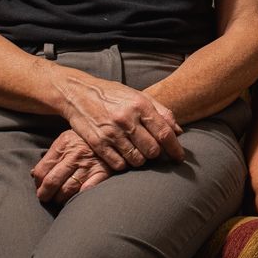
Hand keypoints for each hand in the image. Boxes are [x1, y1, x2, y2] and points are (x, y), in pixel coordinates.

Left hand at [32, 130, 110, 202]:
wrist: (112, 134)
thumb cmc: (84, 140)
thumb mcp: (66, 140)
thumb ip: (51, 156)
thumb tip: (35, 174)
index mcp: (63, 145)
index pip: (42, 170)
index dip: (38, 183)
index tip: (40, 187)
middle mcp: (75, 155)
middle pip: (52, 182)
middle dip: (45, 195)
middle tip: (46, 198)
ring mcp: (89, 164)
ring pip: (67, 190)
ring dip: (60, 199)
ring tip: (60, 199)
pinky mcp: (102, 172)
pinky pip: (86, 191)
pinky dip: (78, 197)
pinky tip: (75, 198)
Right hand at [50, 68, 184, 171]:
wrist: (78, 93)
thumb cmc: (112, 94)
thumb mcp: (138, 95)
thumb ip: (161, 111)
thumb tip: (179, 131)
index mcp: (140, 105)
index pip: (164, 132)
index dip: (175, 148)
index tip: (179, 157)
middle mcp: (127, 119)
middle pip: (152, 150)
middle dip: (156, 154)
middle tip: (152, 151)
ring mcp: (111, 132)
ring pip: (137, 159)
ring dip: (140, 160)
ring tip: (137, 152)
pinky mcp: (97, 143)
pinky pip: (118, 164)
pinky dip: (124, 164)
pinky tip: (122, 155)